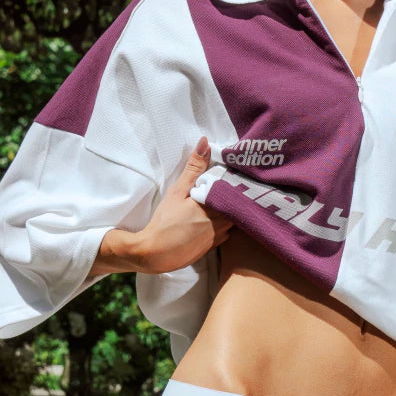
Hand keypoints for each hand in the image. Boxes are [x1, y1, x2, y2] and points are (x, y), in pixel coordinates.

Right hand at [132, 136, 233, 273]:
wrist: (155, 253)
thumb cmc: (165, 220)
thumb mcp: (178, 190)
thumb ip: (194, 167)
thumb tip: (205, 141)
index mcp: (217, 205)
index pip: (238, 189)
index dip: (239, 180)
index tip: (238, 171)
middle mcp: (224, 221)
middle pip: (238, 204)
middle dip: (237, 194)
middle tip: (235, 181)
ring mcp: (222, 235)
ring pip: (235, 217)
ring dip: (232, 208)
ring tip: (227, 196)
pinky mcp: (216, 244)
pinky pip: (228, 229)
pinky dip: (226, 221)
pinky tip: (219, 216)